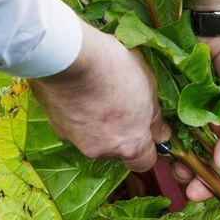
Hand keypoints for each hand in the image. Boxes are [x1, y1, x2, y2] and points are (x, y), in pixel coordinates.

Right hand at [30, 20, 169, 171]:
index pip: (144, 163)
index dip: (148, 148)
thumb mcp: (149, 88)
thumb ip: (155, 119)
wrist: (69, 56)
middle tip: (122, 107)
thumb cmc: (115, 69)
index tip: (147, 132)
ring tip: (99, 97)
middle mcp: (103, 151)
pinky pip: (75, 129)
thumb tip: (161, 134)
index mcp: (130, 144)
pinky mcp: (57, 129)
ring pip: (95, 141)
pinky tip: (81, 96)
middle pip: (118, 151)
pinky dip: (80, 118)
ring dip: (99, 127)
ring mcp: (77, 142)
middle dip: (122, 134)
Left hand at [175, 0, 219, 200]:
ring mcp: (190, 108)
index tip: (198, 194)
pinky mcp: (172, 93)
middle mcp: (211, 122)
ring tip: (171, 165)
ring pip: (180, 140)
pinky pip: (166, 115)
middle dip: (190, 172)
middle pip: (198, 156)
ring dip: (175, 156)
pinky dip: (163, 129)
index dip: (212, 181)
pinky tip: (160, 140)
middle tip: (181, 181)